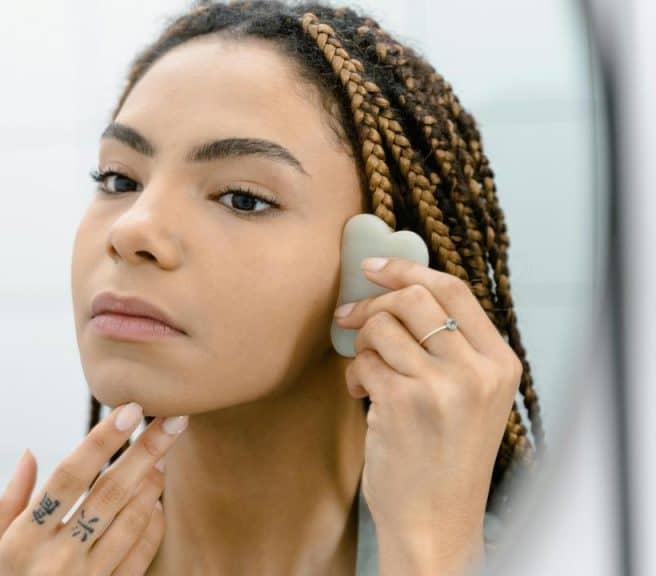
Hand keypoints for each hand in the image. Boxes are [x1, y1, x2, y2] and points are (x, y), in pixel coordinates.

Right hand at [0, 403, 187, 575]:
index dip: (102, 440)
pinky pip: (140, 556)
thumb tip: (29, 454)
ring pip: (132, 522)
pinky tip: (155, 500)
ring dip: (153, 484)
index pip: (69, 477)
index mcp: (22, 540)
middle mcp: (58, 559)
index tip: (129, 409)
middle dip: (145, 452)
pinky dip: (151, 525)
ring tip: (166, 452)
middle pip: (110, 493)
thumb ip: (4, 506)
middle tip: (174, 419)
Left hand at [333, 256, 521, 573]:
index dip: (407, 269)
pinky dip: (354, 375)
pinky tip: (363, 397)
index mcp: (501, 363)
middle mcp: (477, 371)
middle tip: (348, 317)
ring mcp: (441, 386)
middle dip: (372, 303)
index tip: (372, 267)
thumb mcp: (471, 398)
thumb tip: (401, 289)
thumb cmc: (445, 457)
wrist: (435, 520)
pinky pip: (362, 362)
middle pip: (412, 299)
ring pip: (381, 327)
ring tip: (367, 375)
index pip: (454, 290)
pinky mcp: (402, 402)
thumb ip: (451, 348)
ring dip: (361, 346)